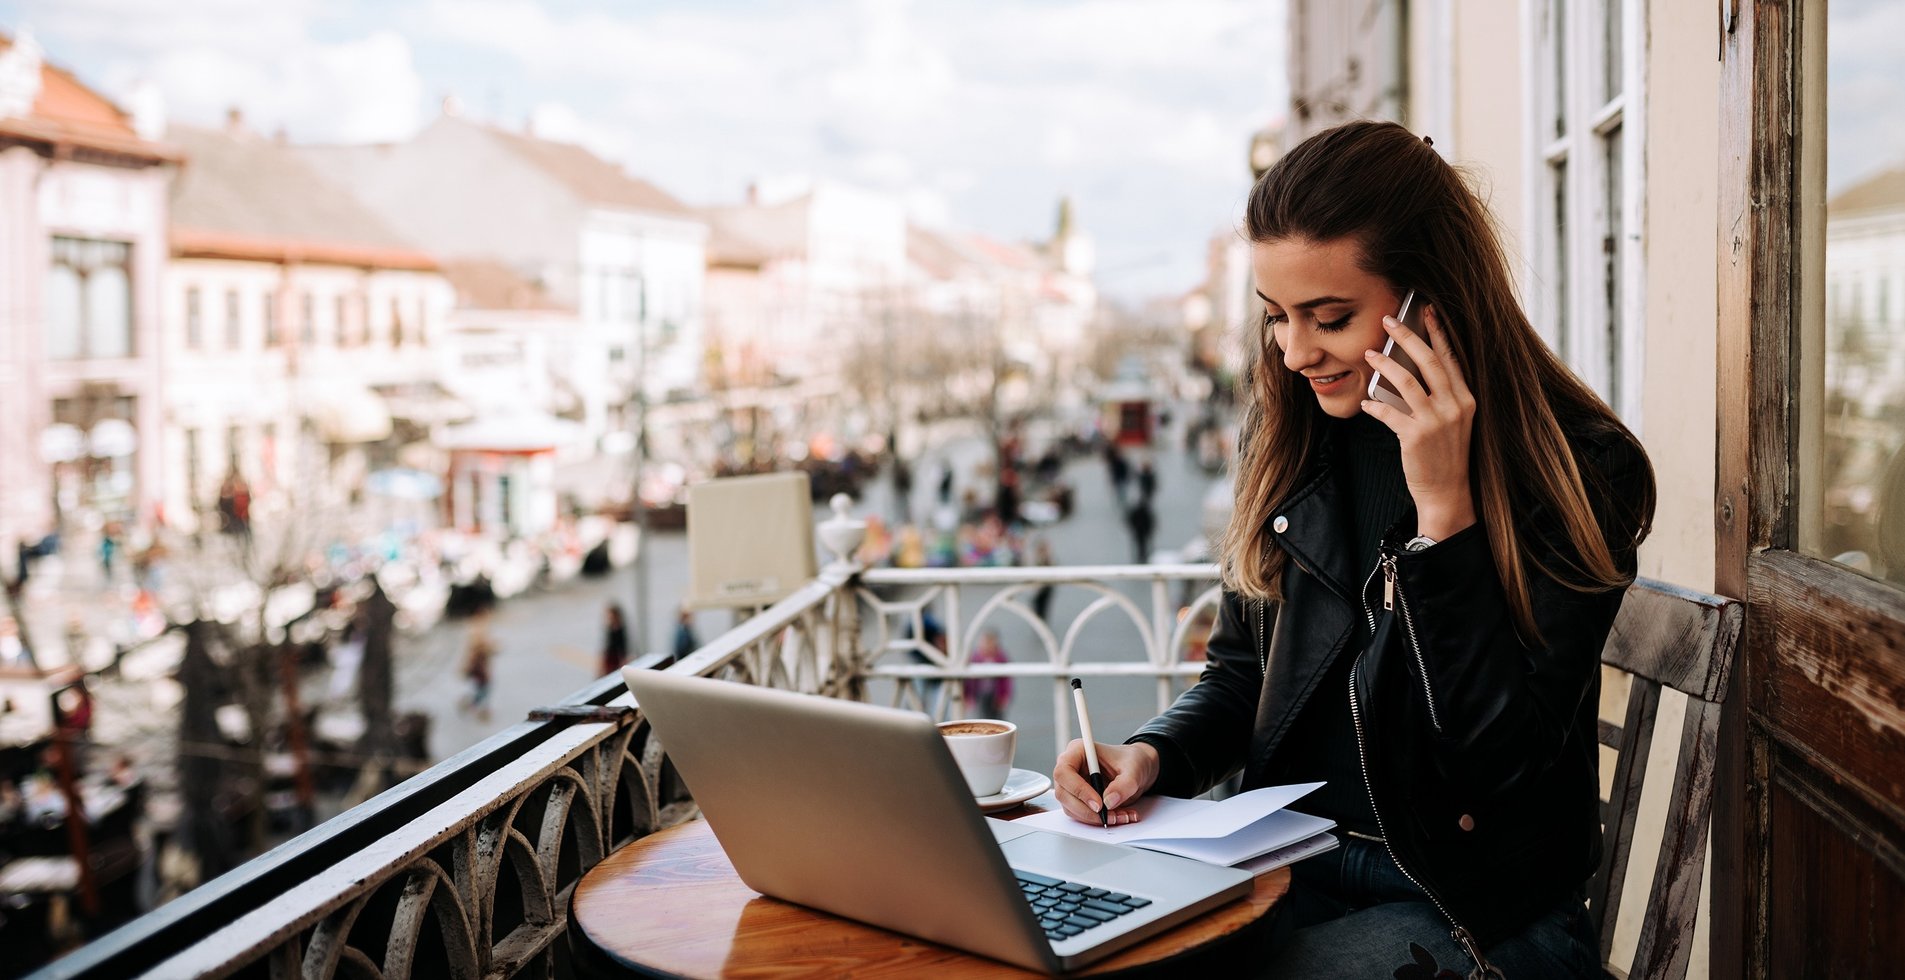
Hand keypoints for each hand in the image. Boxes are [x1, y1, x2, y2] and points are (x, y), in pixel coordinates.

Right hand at [1053, 739, 1158, 825]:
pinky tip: (1116, 816)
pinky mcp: (1078, 799)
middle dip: (1085, 809)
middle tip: (1107, 816)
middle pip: (1063, 793)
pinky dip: (1097, 820)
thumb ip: (1124, 785)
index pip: (1064, 771)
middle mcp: (1070, 768)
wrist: (1137, 769)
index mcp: (1078, 751)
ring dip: (1093, 818)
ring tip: (1118, 817)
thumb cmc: (1131, 761)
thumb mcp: (1134, 769)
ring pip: (1070, 807)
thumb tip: (1109, 801)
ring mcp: (1072, 785)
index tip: (1098, 803)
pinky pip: (1080, 815)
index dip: (1078, 789)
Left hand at [1361, 305, 1477, 539]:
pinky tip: (1366, 402)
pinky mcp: (1416, 436)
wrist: (1447, 491)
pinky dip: (1374, 405)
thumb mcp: (1452, 421)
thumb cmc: (1445, 454)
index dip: (1437, 332)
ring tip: (1369, 354)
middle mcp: (1455, 405)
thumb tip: (1409, 369)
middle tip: (1388, 320)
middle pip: (1428, 361)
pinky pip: (1388, 412)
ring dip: (1384, 364)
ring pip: (1406, 381)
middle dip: (1407, 336)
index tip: (1426, 311)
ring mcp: (1436, 421)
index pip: (1450, 358)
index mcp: (1465, 398)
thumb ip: (1439, 396)